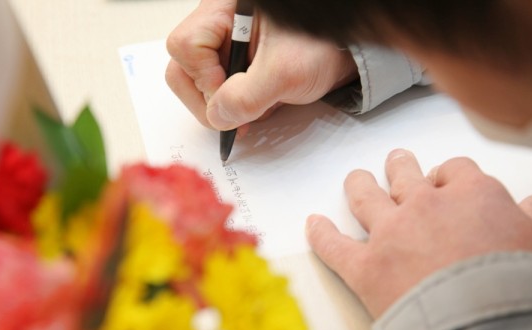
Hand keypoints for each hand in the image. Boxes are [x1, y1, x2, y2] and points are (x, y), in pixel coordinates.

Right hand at [166, 0, 357, 134]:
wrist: (346, 52)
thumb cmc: (323, 46)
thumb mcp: (286, 74)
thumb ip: (247, 97)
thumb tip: (216, 116)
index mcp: (226, 10)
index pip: (186, 46)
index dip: (204, 79)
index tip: (230, 97)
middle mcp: (221, 24)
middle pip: (184, 66)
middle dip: (209, 98)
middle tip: (235, 116)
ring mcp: (226, 44)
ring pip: (199, 82)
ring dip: (224, 104)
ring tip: (257, 107)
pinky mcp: (236, 62)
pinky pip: (219, 89)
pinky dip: (236, 104)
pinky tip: (259, 104)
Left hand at [306, 149, 531, 317]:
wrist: (482, 326)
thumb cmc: (513, 288)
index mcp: (470, 195)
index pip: (455, 170)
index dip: (449, 174)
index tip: (445, 179)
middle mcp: (424, 206)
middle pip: (405, 176)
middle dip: (400, 167)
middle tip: (396, 162)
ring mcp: (390, 233)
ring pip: (365, 196)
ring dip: (359, 184)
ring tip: (356, 178)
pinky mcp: (364, 266)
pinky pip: (334, 244)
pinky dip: (321, 233)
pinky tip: (314, 224)